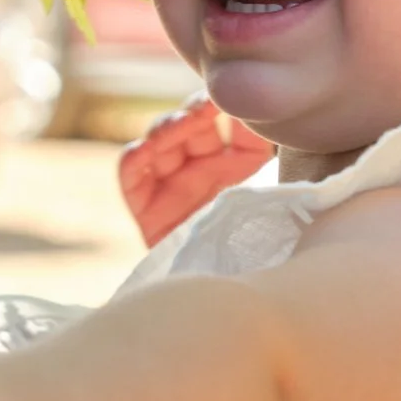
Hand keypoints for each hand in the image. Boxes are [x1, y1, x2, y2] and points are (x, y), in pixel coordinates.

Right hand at [118, 96, 273, 246]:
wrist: (229, 297)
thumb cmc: (260, 252)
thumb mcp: (270, 200)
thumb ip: (265, 164)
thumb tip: (267, 124)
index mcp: (233, 167)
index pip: (223, 125)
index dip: (225, 109)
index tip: (235, 102)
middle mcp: (200, 173)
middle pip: (190, 127)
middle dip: (196, 112)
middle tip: (208, 106)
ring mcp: (170, 187)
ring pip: (159, 140)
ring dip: (169, 127)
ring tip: (184, 123)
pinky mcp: (145, 207)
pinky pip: (131, 171)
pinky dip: (137, 156)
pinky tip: (151, 148)